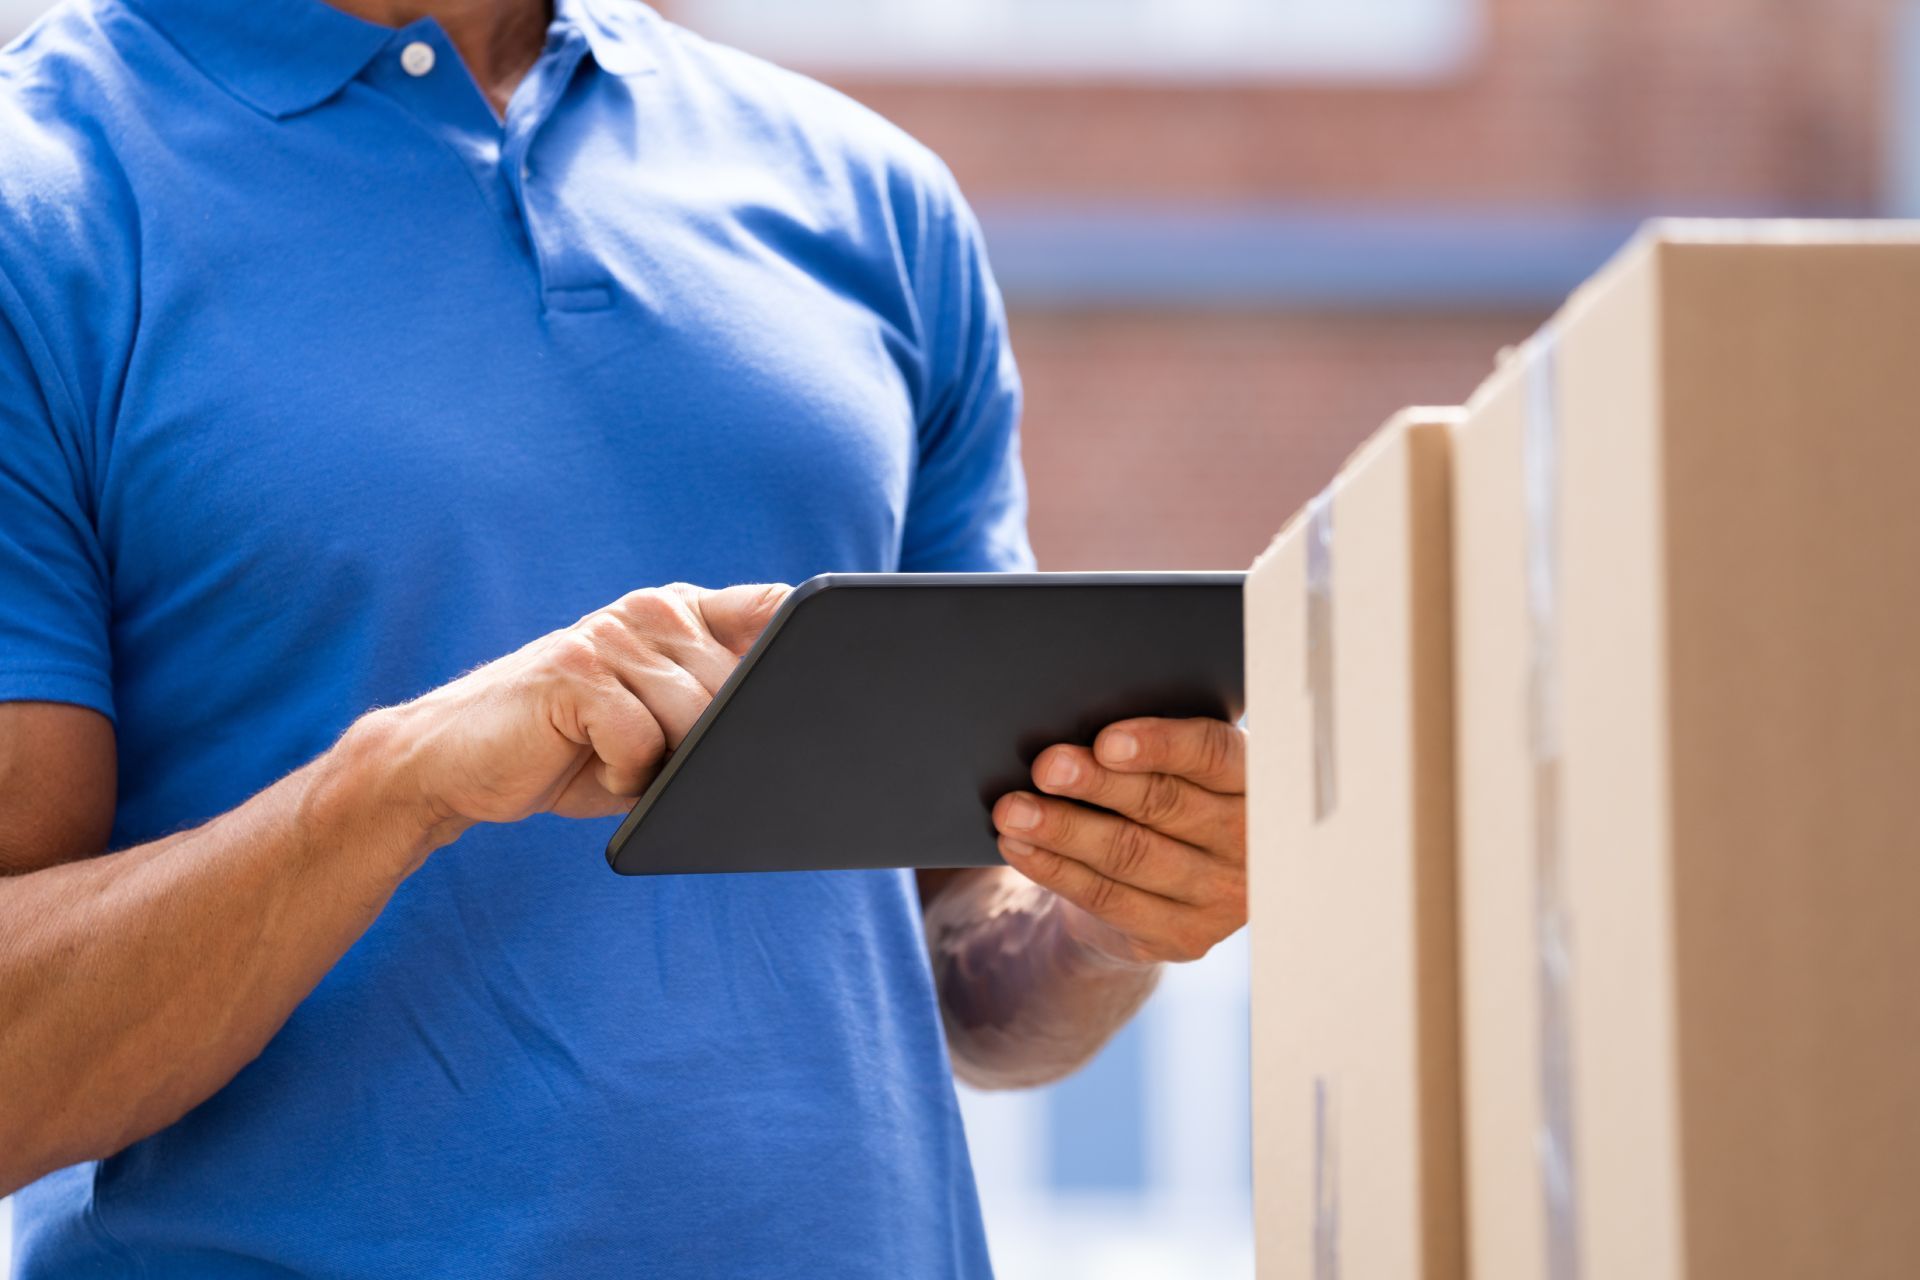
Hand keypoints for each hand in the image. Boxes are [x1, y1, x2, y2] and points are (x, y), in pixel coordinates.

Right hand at [365, 582, 788, 828]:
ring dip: (666, 767)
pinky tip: (591, 765)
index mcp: (681, 612)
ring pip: (696, 720)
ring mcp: (612, 636)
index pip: (770, 609)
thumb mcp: (657, 724)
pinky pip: (642, 741)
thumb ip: (718, 710)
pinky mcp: (576, 673)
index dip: (811, 638)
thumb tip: (796, 727)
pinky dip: (627, 775)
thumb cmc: (572, 750)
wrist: (457, 760)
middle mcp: (652, 611)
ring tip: (619, 763)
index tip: (850, 665)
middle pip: (741, 690)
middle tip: (667, 766)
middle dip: (721, 747)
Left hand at [991, 717, 1246, 967]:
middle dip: (1098, 785)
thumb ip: (1152, 749)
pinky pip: (1108, 898)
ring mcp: (1220, 898)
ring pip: (1130, 854)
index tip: (1106, 740)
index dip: (1161, 745)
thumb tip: (1079, 724)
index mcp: (1254, 782)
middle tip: (1046, 767)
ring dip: (1063, 829)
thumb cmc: (1167, 800)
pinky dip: (1056, 869)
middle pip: (1165, 805)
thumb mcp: (1178, 770)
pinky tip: (1020, 846)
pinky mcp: (1182, 937)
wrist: (1171, 891)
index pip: (1214, 755)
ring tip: (1014, 809)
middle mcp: (1248, 843)